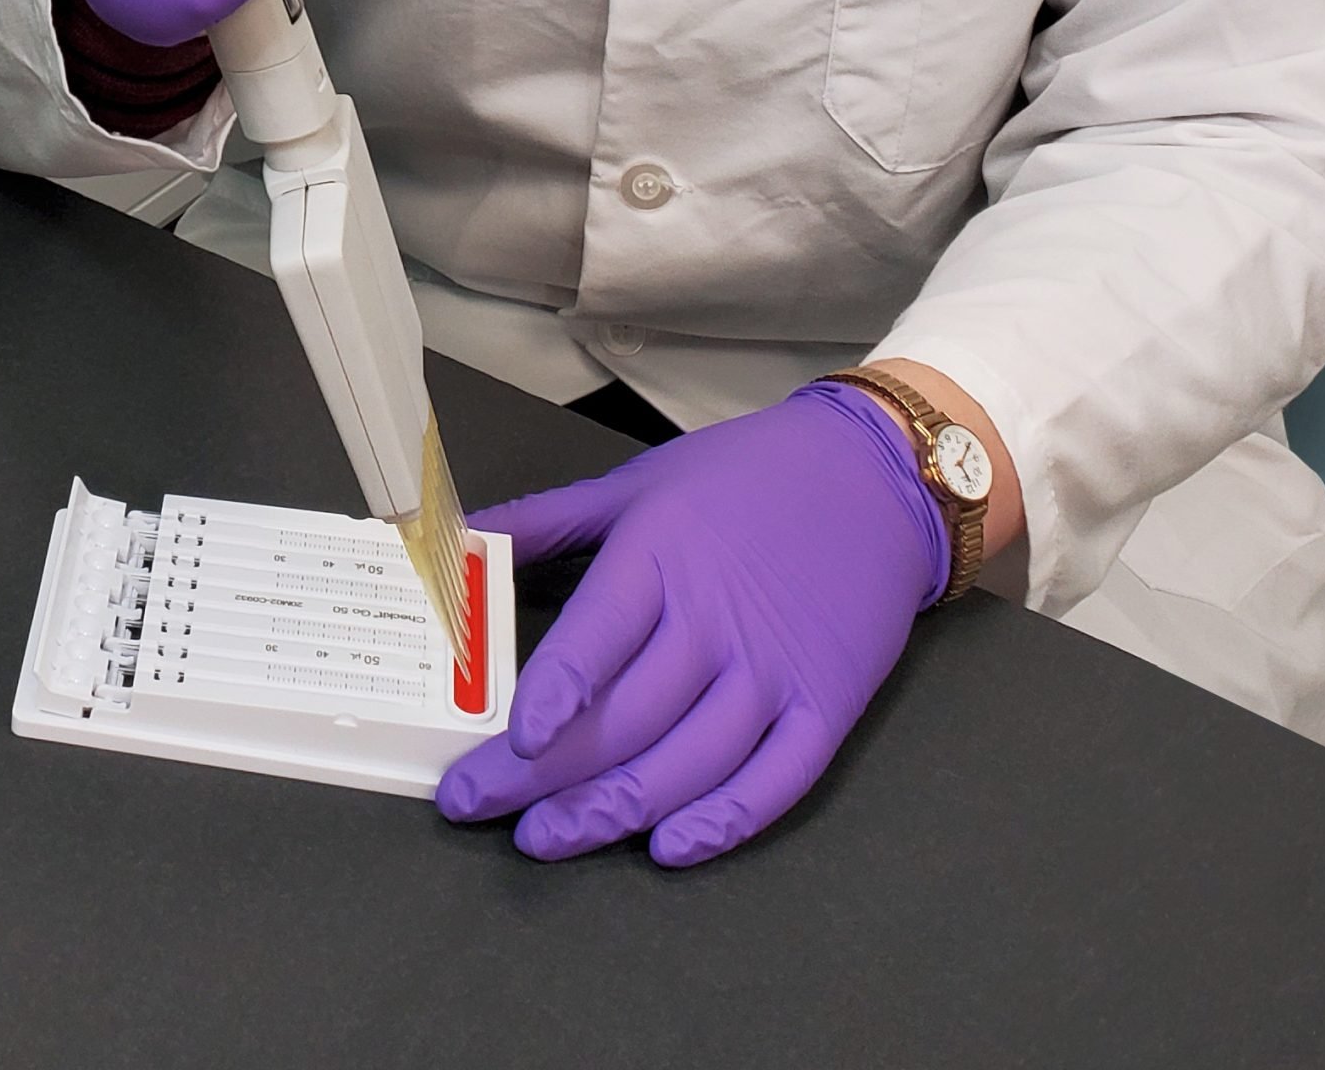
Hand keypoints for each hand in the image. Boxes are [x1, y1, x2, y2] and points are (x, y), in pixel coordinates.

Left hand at [436, 384, 946, 866]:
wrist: (874, 477)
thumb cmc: (745, 478)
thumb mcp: (638, 482)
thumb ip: (544, 521)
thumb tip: (450, 540)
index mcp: (664, 552)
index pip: (603, 634)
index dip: (557, 695)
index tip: (512, 743)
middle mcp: (719, 619)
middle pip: (628, 717)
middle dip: (544, 776)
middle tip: (476, 806)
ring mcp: (775, 670)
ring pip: (688, 763)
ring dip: (613, 812)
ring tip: (544, 837)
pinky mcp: (824, 707)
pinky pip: (773, 783)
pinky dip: (722, 823)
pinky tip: (668, 848)